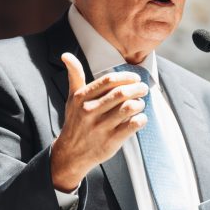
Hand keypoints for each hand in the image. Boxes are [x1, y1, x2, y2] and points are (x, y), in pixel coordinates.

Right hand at [50, 52, 148, 190]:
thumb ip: (74, 76)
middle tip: (143, 89)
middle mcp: (89, 111)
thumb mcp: (72, 98)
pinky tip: (140, 118)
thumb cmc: (75, 121)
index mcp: (81, 98)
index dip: (126, 77)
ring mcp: (100, 127)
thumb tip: (66, 55)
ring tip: (140, 103)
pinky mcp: (110, 141)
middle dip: (137, 89)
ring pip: (129, 108)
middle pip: (121, 93)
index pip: (109, 81)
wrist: (71, 153)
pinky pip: (132, 125)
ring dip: (139, 103)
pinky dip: (141, 119)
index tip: (135, 79)